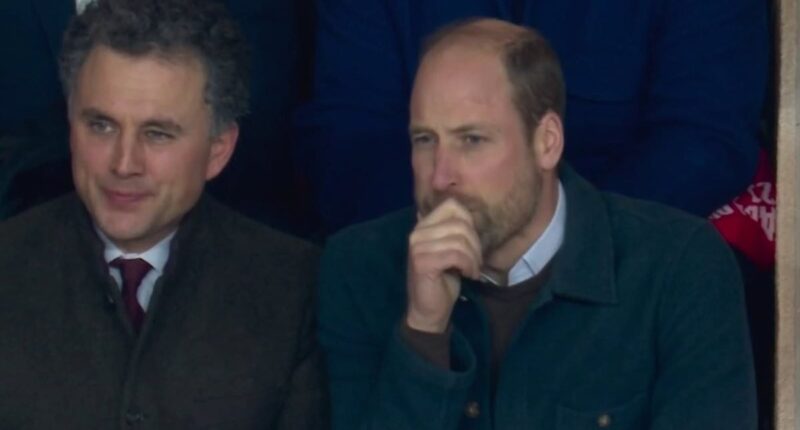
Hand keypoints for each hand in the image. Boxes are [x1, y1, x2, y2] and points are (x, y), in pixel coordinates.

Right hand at [405, 199, 481, 332]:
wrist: (429, 311)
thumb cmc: (443, 280)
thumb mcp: (450, 250)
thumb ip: (453, 231)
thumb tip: (466, 210)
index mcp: (423, 226)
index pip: (452, 205)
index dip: (469, 221)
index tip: (471, 243)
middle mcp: (417, 233)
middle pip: (460, 224)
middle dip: (476, 244)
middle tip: (476, 262)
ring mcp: (417, 247)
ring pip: (460, 240)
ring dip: (474, 258)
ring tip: (472, 270)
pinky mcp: (422, 262)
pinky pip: (456, 255)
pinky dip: (468, 266)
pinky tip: (468, 275)